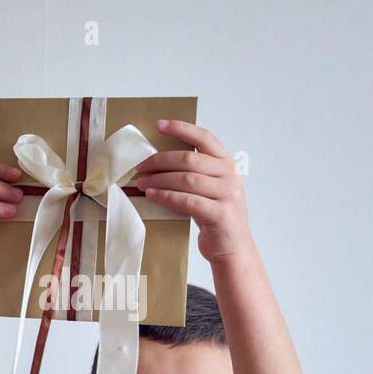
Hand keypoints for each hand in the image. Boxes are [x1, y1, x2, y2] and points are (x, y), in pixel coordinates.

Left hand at [133, 120, 254, 263]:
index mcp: (227, 163)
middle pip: (189, 159)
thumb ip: (195, 172)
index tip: (159, 125)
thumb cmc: (214, 215)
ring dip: (159, 180)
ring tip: (141, 182)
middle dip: (160, 161)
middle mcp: (230, 176)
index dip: (181, 129)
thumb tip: (158, 160)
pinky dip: (166, 197)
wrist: (232, 248)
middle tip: (140, 167)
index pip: (204, 138)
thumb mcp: (210, 188)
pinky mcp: (220, 214)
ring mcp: (228, 195)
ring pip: (186, 180)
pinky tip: (152, 195)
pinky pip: (187, 201)